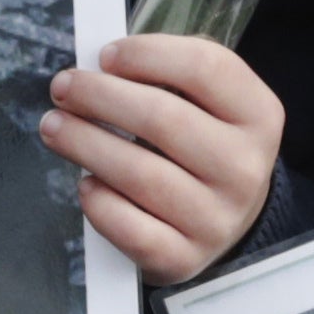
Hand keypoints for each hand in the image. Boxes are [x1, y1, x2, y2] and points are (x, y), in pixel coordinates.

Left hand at [44, 33, 284, 284]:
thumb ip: (165, 75)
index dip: (147, 54)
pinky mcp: (184, 259)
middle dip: (100, 96)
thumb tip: (97, 66)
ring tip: (55, 127)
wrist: (225, 223)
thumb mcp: (208, 104)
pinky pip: (129, 227)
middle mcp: (245, 169)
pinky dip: (98, 202)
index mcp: (259, 116)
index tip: (106, 55)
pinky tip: (87, 184)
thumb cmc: (203, 148)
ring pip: (139, 173)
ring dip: (84, 143)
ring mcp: (217, 220)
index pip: (206, 68)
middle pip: (164, 118)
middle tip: (64, 88)